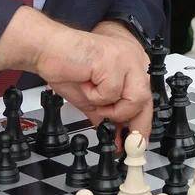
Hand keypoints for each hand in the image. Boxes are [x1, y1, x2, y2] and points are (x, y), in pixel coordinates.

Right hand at [38, 23, 151, 139]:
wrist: (47, 51)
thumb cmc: (68, 68)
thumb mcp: (93, 99)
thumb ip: (107, 115)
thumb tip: (116, 137)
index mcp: (132, 66)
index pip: (146, 99)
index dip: (141, 123)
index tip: (137, 143)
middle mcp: (134, 59)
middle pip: (146, 100)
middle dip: (134, 126)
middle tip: (124, 144)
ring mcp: (126, 58)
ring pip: (135, 99)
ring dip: (113, 109)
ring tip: (95, 99)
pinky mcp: (113, 60)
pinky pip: (112, 92)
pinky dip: (96, 96)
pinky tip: (86, 83)